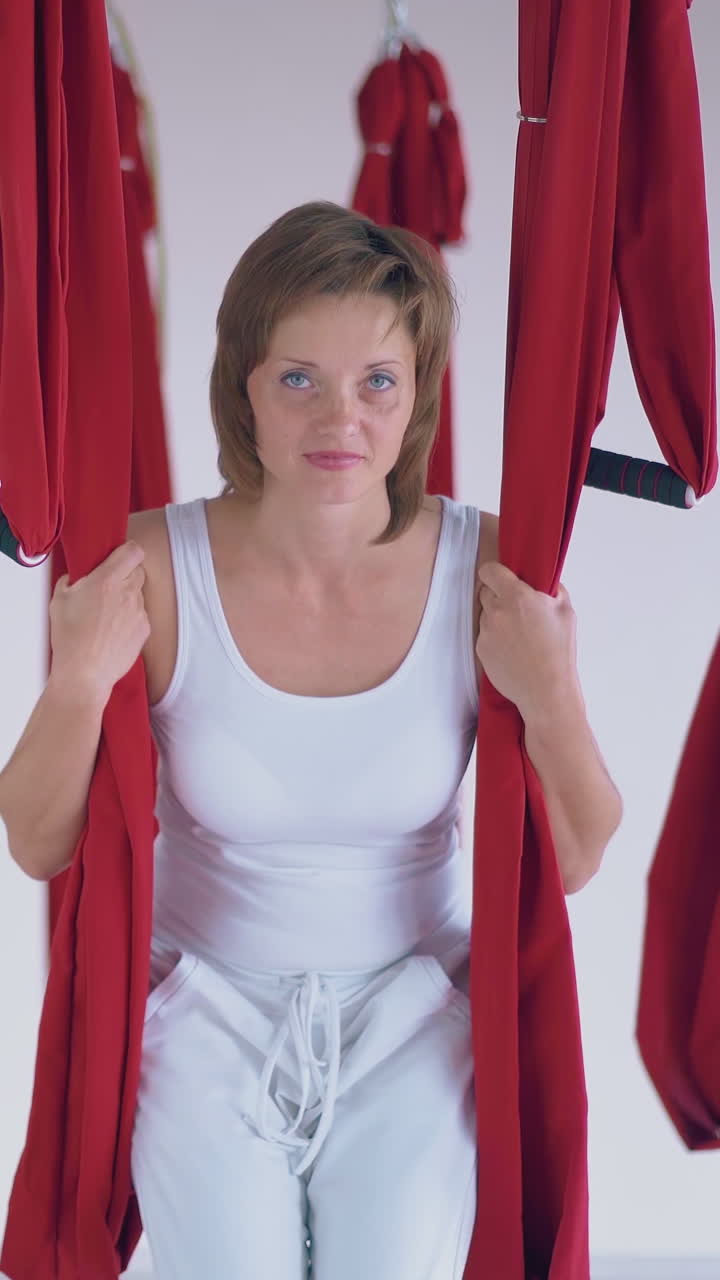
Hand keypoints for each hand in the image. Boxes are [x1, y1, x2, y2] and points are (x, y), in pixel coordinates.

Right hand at [48, 541, 150, 703]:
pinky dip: (130, 618)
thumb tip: (77, 576)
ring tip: (105, 615)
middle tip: (107, 587)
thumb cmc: (70, 638)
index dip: (127, 551)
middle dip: (125, 575)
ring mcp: (139, 612)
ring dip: (126, 598)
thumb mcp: (59, 599)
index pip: (133, 551)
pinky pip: (140, 615)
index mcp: (107, 580)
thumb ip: (71, 579)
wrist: (84, 673)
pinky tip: (112, 630)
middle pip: (137, 571)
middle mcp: (128, 593)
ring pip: (138, 594)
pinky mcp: (144, 630)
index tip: (118, 556)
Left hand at [475, 562, 579, 721]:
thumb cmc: (559, 652)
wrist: (545, 690)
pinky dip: (495, 638)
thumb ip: (552, 590)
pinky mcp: (481, 649)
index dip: (495, 573)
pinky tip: (513, 650)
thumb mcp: (566, 612)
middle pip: (486, 592)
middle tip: (517, 609)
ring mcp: (486, 631)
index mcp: (516, 597)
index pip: (489, 571)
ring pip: (486, 615)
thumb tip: (543, 581)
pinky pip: (485, 635)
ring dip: (497, 618)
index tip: (502, 578)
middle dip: (498, 596)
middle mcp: (496, 612)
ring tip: (519, 635)